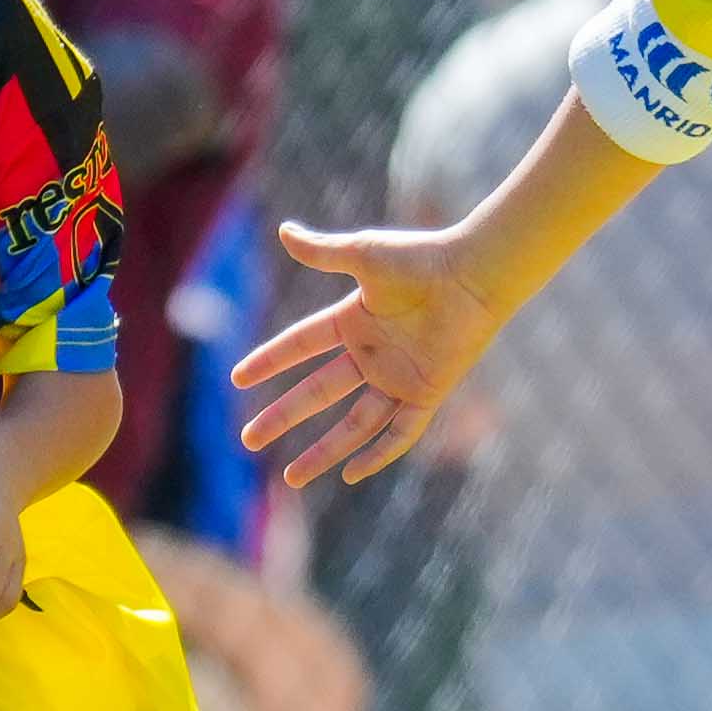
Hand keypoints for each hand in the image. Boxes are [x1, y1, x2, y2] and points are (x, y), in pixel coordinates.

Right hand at [233, 216, 512, 488]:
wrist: (473, 274)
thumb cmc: (421, 258)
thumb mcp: (362, 254)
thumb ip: (322, 252)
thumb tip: (283, 231)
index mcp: (353, 320)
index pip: (300, 346)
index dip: (269, 361)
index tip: (238, 380)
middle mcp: (372, 353)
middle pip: (317, 393)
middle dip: (283, 417)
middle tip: (249, 440)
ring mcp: (398, 376)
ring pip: (354, 424)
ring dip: (323, 451)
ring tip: (291, 479)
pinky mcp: (427, 392)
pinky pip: (400, 432)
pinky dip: (378, 454)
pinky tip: (351, 474)